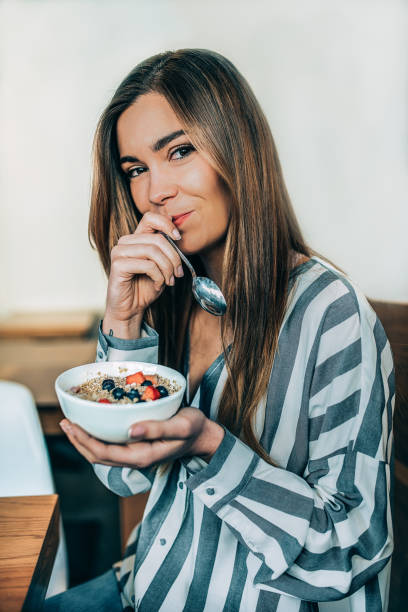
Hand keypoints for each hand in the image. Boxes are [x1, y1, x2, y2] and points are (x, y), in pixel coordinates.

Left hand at [59, 408, 224, 467]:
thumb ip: (158, 429)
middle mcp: (135, 458)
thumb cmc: (194, 428)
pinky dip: (95, 437)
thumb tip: (131, 429)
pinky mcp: (136, 447)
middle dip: (78, 441)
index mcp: (142, 456)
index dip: (84, 440)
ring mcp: (134, 454)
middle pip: (97, 456)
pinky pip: (109, 446)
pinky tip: (92, 425)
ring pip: (101, 453)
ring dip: (83, 440)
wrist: (203, 435)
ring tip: (71, 424)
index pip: (104, 452)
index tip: (72, 424)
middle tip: (64, 421)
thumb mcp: (181, 426)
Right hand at [103, 211, 183, 337]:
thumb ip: (167, 251)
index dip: (167, 224)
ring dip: (167, 268)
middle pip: (158, 239)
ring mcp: (119, 252)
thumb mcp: (162, 267)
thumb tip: (177, 236)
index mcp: (136, 239)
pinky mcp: (118, 265)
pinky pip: (147, 265)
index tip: (178, 238)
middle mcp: (126, 242)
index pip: (150, 218)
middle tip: (178, 273)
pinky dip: (158, 276)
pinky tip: (157, 285)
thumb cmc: (146, 287)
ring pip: (153, 251)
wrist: (131, 309)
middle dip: (174, 257)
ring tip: (169, 280)